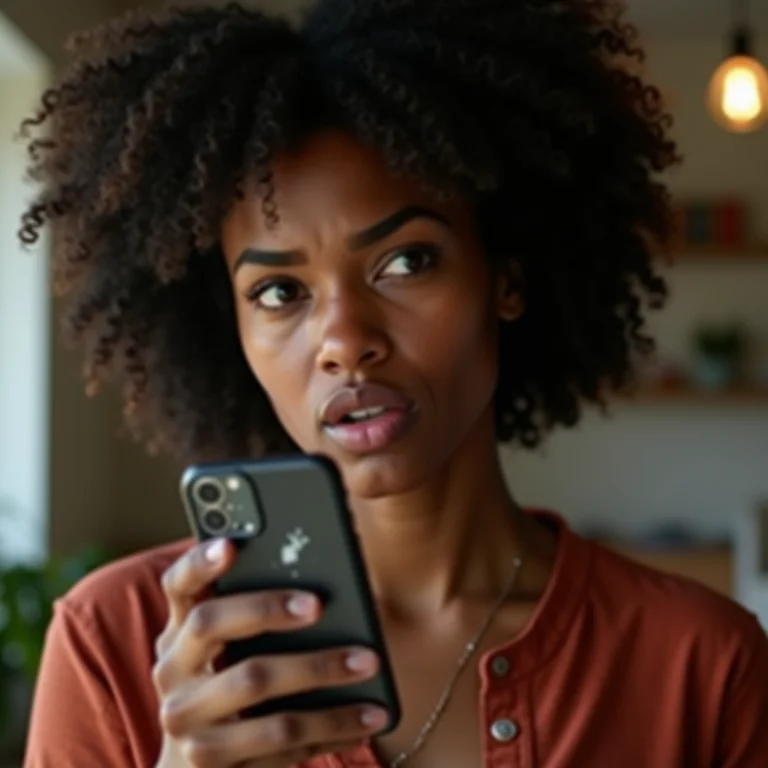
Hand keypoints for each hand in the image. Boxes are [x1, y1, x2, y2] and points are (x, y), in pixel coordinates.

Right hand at [153, 539, 388, 766]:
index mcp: (180, 630)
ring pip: (254, 681)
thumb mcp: (232, 652)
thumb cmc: (232, 690)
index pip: (178, 584)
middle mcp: (172, 670)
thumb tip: (325, 574)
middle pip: (210, 623)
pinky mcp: (211, 762)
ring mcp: (188, 719)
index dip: (199, 563)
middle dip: (266, 607)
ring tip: (369, 661)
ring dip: (319, 669)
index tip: (230, 544)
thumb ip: (259, 615)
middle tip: (319, 603)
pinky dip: (331, 724)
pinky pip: (279, 739)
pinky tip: (368, 714)